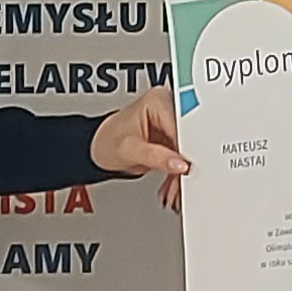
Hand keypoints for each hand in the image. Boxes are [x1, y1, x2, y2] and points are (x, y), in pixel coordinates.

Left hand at [91, 86, 188, 210]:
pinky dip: (178, 173)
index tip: (190, 168)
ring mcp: (173, 122)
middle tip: (181, 184)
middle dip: (185, 165)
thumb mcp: (130, 150)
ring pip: (189, 150)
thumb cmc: (107, 141)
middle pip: (190, 139)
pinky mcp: (174, 136)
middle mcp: (169, 107)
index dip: (189, 149)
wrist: (101, 147)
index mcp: (158, 101)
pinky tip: (172, 184)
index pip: (183, 125)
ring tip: (173, 189)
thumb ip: (155, 157)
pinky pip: (184, 156)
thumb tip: (180, 164)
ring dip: (182, 173)